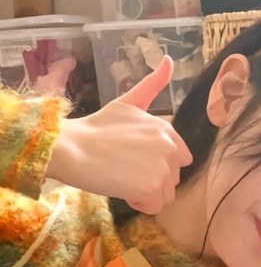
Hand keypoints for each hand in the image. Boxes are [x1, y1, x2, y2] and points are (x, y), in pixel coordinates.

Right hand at [48, 56, 192, 213]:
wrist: (73, 147)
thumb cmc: (96, 127)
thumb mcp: (128, 102)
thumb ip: (153, 85)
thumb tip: (169, 59)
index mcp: (168, 130)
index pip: (181, 159)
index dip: (160, 164)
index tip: (136, 160)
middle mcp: (171, 148)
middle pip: (173, 178)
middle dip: (154, 179)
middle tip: (126, 170)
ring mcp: (163, 169)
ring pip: (165, 194)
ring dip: (147, 193)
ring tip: (123, 179)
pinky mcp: (153, 188)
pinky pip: (155, 207)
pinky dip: (140, 204)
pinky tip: (123, 191)